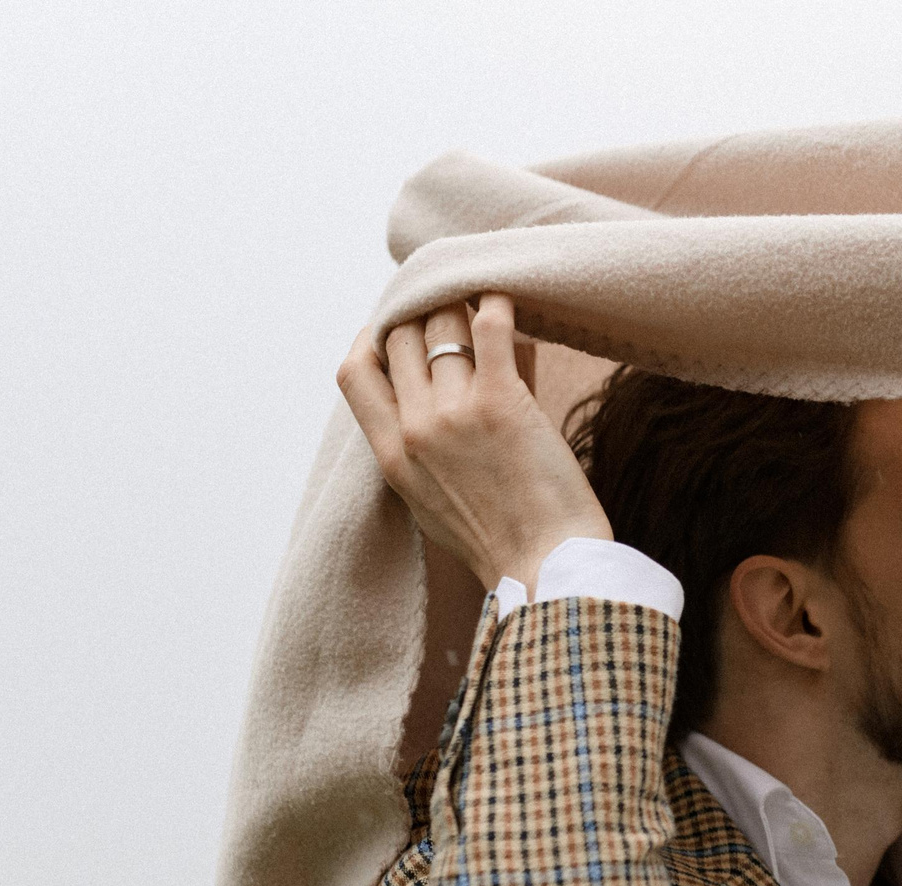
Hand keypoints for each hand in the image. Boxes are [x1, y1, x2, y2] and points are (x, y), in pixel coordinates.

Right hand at [335, 293, 611, 593]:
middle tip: (456, 304)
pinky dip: (496, 303)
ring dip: (463, 303)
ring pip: (443, 324)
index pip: (355, 370)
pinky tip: (509, 298)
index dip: (374, 338)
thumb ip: (418, 453)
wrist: (547, 572)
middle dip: (425, 312)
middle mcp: (415, 428)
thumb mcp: (432, 503)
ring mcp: (456, 414)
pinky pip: (490, 329)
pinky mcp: (503, 404)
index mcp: (391, 456)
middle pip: (402, 336)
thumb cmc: (502, 545)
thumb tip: (427, 404)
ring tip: (486, 298)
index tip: (397, 327)